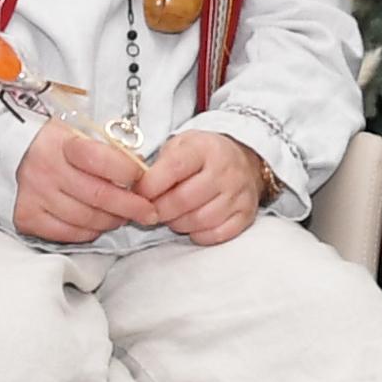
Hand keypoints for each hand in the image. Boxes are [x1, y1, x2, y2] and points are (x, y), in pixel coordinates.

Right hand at [15, 122, 158, 243]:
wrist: (17, 150)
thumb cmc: (59, 143)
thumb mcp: (83, 133)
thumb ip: (110, 150)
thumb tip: (142, 173)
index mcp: (62, 143)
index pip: (101, 160)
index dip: (129, 172)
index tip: (144, 179)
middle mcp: (45, 169)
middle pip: (99, 196)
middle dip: (132, 207)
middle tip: (148, 212)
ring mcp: (35, 195)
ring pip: (86, 219)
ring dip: (111, 221)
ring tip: (121, 216)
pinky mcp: (27, 216)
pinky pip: (68, 233)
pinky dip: (88, 232)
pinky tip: (96, 223)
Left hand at [136, 130, 271, 246]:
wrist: (242, 160)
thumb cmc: (201, 156)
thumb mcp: (179, 147)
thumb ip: (158, 165)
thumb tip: (135, 191)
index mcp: (205, 148)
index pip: (173, 169)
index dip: (150, 186)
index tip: (139, 193)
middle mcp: (226, 170)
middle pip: (183, 200)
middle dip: (159, 210)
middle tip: (151, 210)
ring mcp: (239, 193)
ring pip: (199, 220)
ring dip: (177, 223)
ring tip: (172, 215)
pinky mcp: (246, 214)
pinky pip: (216, 234)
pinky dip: (199, 234)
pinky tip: (192, 224)